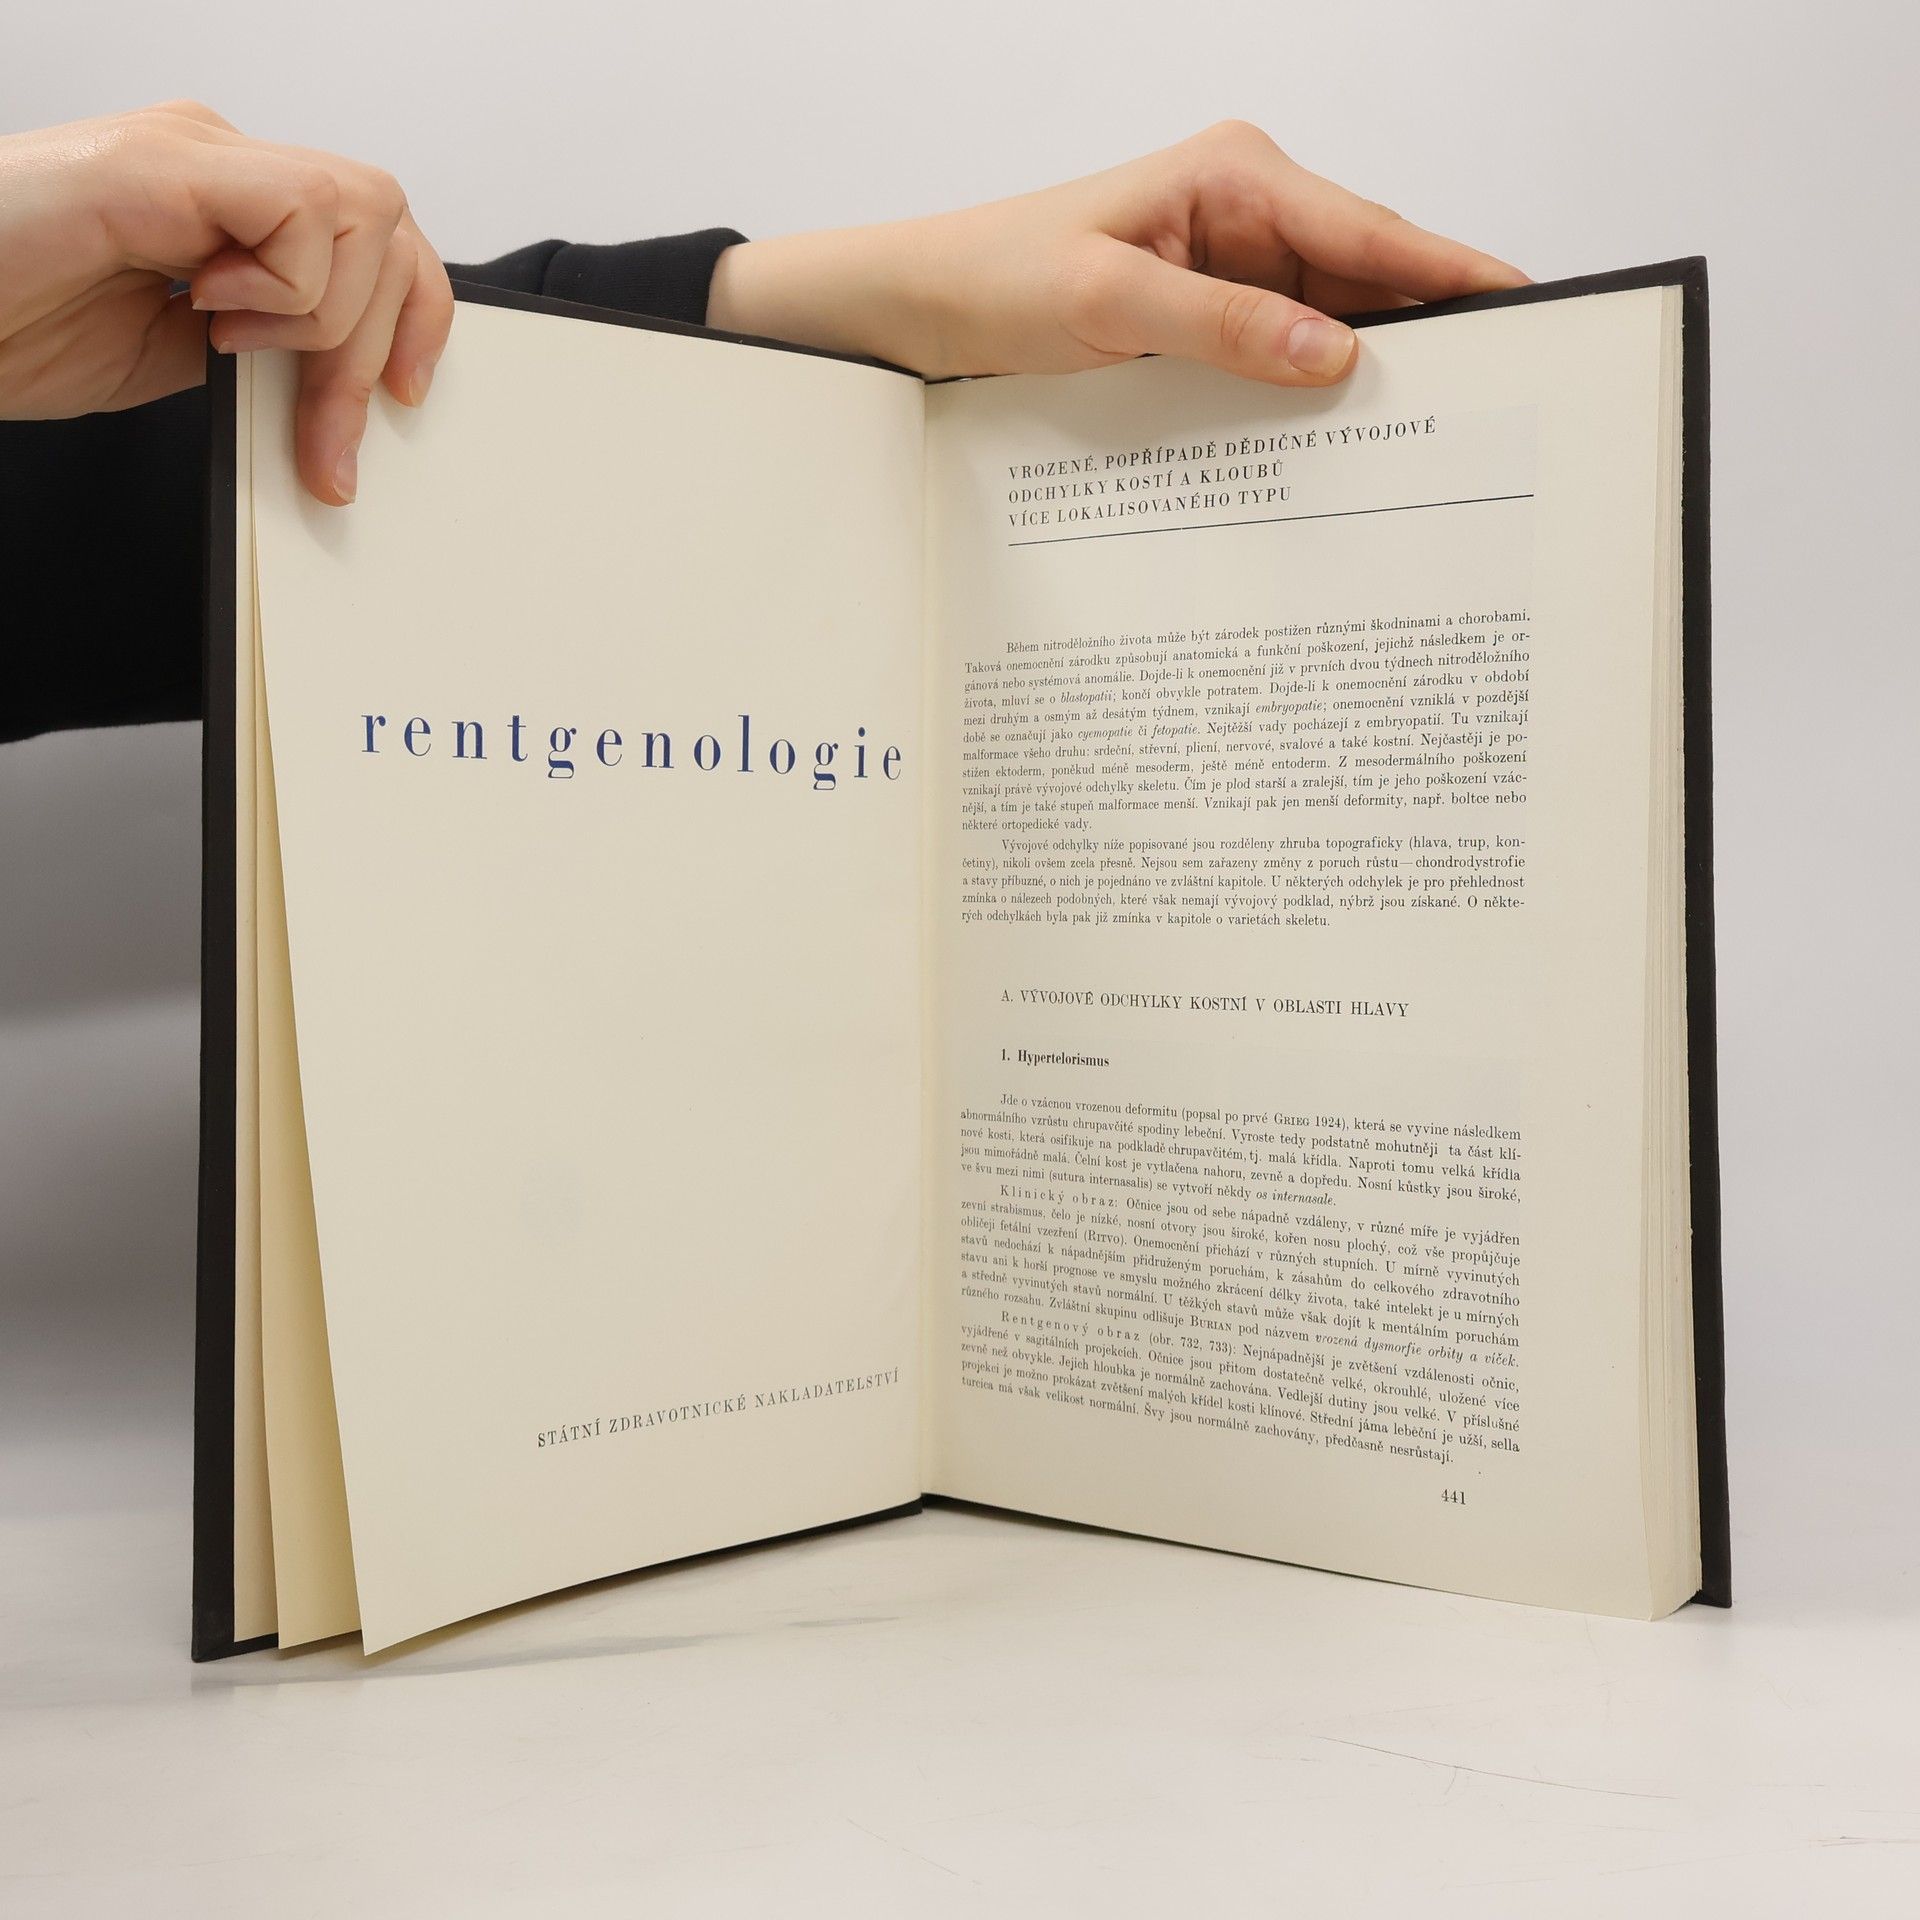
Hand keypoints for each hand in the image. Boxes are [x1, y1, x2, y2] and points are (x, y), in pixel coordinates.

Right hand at [0, 101, 453, 503]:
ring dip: (325, 319)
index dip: (417, 319)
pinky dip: (283, 288)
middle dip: (378, 348)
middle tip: (321, 436)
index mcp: (227, 202)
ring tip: (231, 344)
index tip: (404, 403)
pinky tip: (205, 309)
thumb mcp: (177, 360)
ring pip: (361, 212)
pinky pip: (301, 210)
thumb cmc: (9, 327)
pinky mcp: (159, 161)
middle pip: (387, 222)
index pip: (379, 234)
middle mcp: (218, 162)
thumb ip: (264, 352)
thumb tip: (337, 389)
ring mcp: (191, 151)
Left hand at [708, 120, 1525, 385]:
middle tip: (1492, 401)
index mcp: (1236, 177)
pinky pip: (1280, 356)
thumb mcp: (1108, 304)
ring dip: (1367, 376)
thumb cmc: (996, 279)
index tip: (1526, 308)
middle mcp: (1246, 213)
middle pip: (1367, 279)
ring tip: (1432, 437)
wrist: (919, 308)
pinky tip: (1338, 441)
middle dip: (1425, 334)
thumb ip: (1223, 326)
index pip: (1371, 230)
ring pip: (1330, 325)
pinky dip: (1308, 395)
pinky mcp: (1206, 319)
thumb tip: (1334, 353)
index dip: (1455, 273)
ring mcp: (1230, 269)